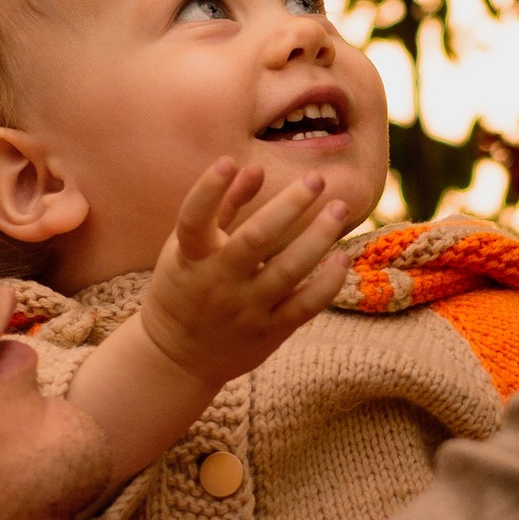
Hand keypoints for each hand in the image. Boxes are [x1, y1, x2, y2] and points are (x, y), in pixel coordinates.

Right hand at [65, 159, 346, 482]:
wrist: (177, 359)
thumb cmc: (184, 288)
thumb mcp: (188, 248)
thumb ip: (221, 207)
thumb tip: (253, 169)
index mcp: (189, 258)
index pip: (193, 220)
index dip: (207, 190)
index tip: (227, 161)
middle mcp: (216, 283)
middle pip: (254, 241)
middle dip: (289, 206)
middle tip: (317, 179)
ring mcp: (243, 310)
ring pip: (287, 271)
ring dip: (317, 238)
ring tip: (339, 209)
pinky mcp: (267, 332)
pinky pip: (304, 306)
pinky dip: (326, 282)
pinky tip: (341, 257)